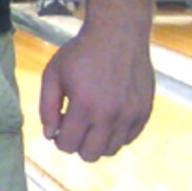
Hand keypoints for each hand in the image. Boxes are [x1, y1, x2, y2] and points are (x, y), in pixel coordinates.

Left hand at [38, 20, 154, 160]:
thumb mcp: (53, 74)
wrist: (117, 35)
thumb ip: (47, 107)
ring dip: (96, 142)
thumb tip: (50, 134)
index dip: (59, 140)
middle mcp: (110, 115)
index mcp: (84, 106)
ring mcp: (130, 116)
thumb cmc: (80, 54)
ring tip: (90, 122)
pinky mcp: (144, 112)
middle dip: (77, 145)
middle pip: (90, 154)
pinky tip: (106, 117)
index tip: (59, 128)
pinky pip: (128, 139)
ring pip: (111, 150)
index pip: (68, 145)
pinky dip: (114, 135)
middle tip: (73, 127)